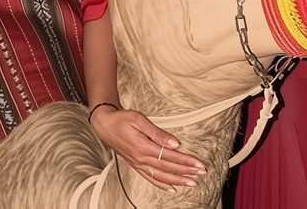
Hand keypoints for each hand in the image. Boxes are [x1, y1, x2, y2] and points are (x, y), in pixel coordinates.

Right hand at [90, 105, 205, 190]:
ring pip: (161, 176)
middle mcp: (141, 159)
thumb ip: (158, 133)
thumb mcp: (139, 120)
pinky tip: (172, 187)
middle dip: (187, 172)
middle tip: (202, 173)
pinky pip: (150, 178)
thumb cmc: (121, 119)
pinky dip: (162, 184)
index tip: (199, 164)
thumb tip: (175, 143)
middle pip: (168, 168)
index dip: (186, 161)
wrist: (104, 124)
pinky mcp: (135, 165)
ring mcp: (138, 164)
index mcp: (143, 147)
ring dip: (178, 180)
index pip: (170, 157)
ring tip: (192, 182)